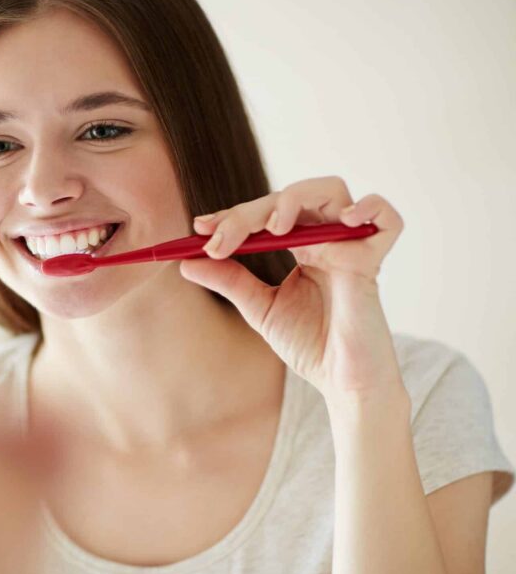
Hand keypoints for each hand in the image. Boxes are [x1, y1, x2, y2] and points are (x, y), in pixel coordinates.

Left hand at [179, 176, 405, 401]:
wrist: (341, 382)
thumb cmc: (309, 344)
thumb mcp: (259, 308)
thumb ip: (228, 281)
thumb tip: (186, 262)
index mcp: (301, 246)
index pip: (265, 213)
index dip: (233, 215)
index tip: (199, 228)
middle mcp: (326, 239)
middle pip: (290, 197)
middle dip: (248, 213)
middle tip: (219, 239)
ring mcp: (350, 246)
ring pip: (331, 191)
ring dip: (295, 199)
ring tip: (273, 228)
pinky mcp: (373, 262)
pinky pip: (387, 219)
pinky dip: (369, 208)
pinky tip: (343, 220)